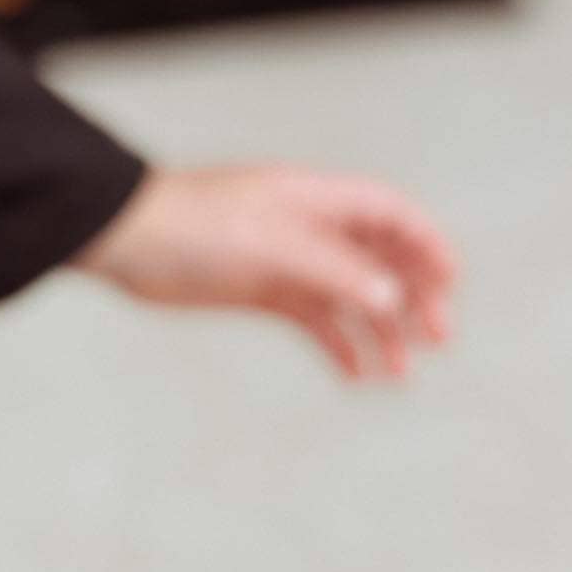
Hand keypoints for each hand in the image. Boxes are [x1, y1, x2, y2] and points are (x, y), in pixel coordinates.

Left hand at [74, 163, 455, 383]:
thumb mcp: (270, 245)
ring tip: (397, 374)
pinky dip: (336, 344)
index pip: (389, 214)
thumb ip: (334, 270)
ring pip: (350, 295)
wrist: (121, 238)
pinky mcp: (260, 289)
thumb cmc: (189, 224)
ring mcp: (285, 259)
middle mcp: (307, 226)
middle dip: (413, 296)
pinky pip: (313, 318)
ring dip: (378, 330)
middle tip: (435, 339)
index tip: (450, 285)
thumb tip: (392, 299)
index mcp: (314, 197)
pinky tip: (353, 374)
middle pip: (380, 259)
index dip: (426, 245)